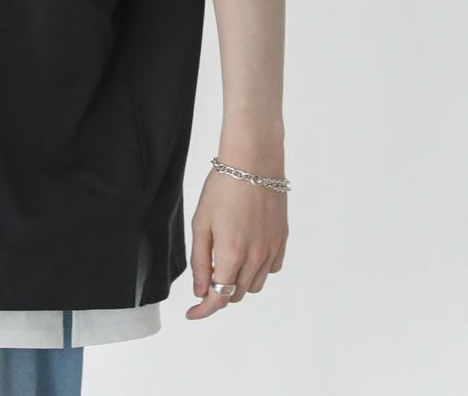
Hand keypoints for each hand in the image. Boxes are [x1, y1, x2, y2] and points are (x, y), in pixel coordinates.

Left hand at [185, 159, 287, 319]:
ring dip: (238, 282)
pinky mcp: (282, 240)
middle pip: (236, 294)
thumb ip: (200, 260)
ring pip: (255, 285)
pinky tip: (247, 252)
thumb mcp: (201, 222)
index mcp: (232, 254)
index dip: (203, 310)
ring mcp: (272, 250)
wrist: (253, 161)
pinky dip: (257, 270)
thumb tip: (200, 290)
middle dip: (218, 291)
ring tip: (226, 260)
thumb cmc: (222, 187)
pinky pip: (271, 269)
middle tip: (206, 275)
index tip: (192, 312)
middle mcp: (255, 258)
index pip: (218, 298)